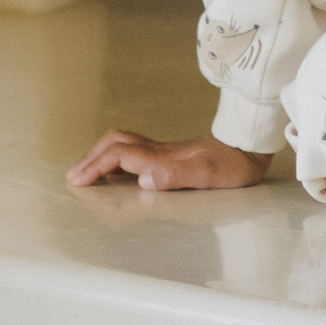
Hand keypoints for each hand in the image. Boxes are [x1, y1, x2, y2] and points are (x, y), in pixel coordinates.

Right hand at [65, 130, 273, 190]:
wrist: (251, 146)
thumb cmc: (233, 164)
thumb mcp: (209, 174)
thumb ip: (177, 175)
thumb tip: (144, 180)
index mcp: (163, 158)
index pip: (120, 155)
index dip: (96, 167)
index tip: (77, 182)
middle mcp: (160, 151)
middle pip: (115, 142)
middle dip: (91, 157)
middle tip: (74, 176)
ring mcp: (166, 150)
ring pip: (123, 143)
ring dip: (101, 154)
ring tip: (86, 171)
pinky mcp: (172, 153)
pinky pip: (135, 149)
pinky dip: (116, 156)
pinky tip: (117, 170)